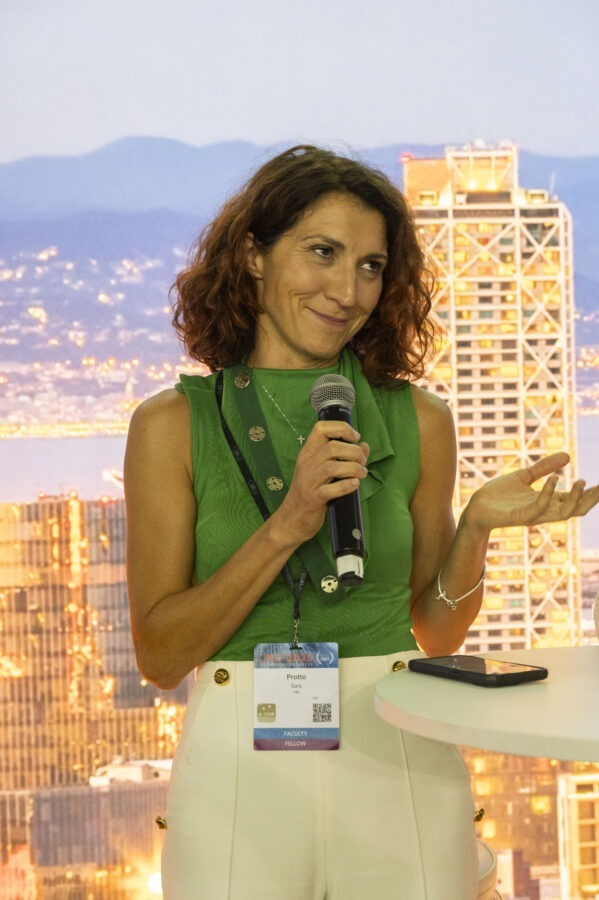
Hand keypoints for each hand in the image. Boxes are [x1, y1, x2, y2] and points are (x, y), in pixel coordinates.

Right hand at [271, 420, 369, 545]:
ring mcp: (309, 482)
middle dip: (354, 452)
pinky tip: (354, 485)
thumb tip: (364, 446)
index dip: (341, 428)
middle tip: (362, 462)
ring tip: (362, 473)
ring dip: (354, 468)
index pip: (321, 429)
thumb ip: (343, 458)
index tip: (355, 437)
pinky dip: (347, 486)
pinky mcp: (313, 500)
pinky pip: (331, 490)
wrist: (290, 521)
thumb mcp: (322, 473)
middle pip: (332, 447)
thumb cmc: (308, 494)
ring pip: (333, 467)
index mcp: (307, 454)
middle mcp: (306, 465)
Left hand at [462, 452, 598, 534]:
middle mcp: (545, 510)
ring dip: (575, 498)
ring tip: (583, 481)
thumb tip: (567, 456)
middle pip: (576, 509)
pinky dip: (548, 494)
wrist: (476, 506)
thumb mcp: (524, 476)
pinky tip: (554, 479)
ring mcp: (534, 515)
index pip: (575, 499)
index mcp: (547, 502)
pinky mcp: (521, 517)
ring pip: (563, 512)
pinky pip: (540, 507)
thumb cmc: (499, 495)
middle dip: (591, 498)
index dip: (591, 492)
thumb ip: (544, 467)